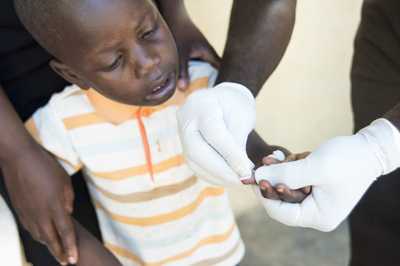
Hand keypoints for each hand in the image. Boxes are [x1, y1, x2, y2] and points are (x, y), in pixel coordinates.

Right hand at [2, 144, 76, 264]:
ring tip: (58, 252)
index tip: (74, 259)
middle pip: (51, 240)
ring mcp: (28, 213)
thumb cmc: (45, 166)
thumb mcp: (64, 181)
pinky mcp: (20, 210)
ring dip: (49, 245)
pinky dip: (39, 236)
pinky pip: (30, 228)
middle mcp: (40, 214)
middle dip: (60, 253)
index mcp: (54, 206)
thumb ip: (68, 199)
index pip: (65, 232)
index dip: (70, 247)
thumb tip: (68, 212)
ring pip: (39, 236)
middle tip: (66, 262)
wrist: (18, 158)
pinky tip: (43, 237)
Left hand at [161, 3, 219, 90]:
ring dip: (203, 80)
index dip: (223, 81)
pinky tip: (191, 84)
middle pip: (215, 72)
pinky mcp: (194, 54)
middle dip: (213, 83)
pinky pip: (198, 68)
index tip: (222, 94)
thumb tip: (183, 89)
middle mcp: (207, 54)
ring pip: (206, 70)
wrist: (173, 17)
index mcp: (209, 54)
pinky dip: (196, 75)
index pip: (222, 70)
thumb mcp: (181, 54)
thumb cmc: (179, 32)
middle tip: (212, 98)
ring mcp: (201, 54)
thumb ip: (182, 71)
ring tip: (202, 95)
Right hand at [178, 82, 255, 185]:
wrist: (219, 100)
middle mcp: (185, 119)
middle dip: (221, 170)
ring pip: (195, 162)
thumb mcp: (242, 116)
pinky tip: (229, 178)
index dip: (230, 155)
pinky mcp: (184, 148)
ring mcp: (181, 134)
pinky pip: (196, 166)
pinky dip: (213, 176)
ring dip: (218, 176)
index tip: (246, 171)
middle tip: (243, 180)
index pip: (214, 133)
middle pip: (197, 151)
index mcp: (201, 104)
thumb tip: (242, 172)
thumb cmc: (234, 105)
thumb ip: (238, 142)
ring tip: (239, 180)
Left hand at [254, 119, 399, 230]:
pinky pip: (294, 180)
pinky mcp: (314, 188)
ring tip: (280, 155)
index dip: (264, 196)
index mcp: (318, 216)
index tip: (254, 177)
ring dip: (281, 169)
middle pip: (282, 199)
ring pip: (286, 187)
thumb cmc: (347, 159)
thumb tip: (258, 176)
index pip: (281, 213)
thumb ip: (284, 174)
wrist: (369, 148)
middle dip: (273, 178)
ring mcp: (315, 201)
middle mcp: (316, 213)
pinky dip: (290, 167)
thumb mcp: (313, 167)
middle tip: (266, 160)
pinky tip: (292, 155)